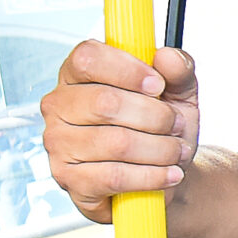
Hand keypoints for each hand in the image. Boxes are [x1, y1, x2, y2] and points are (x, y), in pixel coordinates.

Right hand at [40, 41, 200, 222]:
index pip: (88, 58)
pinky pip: (115, 176)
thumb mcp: (178, 93)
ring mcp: (59, 144)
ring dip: (160, 148)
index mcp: (77, 74)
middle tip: (176, 125)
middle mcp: (60, 106)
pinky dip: (152, 176)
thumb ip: (178, 69)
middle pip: (105, 102)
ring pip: (116, 142)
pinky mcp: (70, 180)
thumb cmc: (160, 128)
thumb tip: (168, 57)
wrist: (163, 176)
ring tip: (176, 151)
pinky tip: (170, 173)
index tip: (158, 85)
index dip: (127, 70)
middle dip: (155, 116)